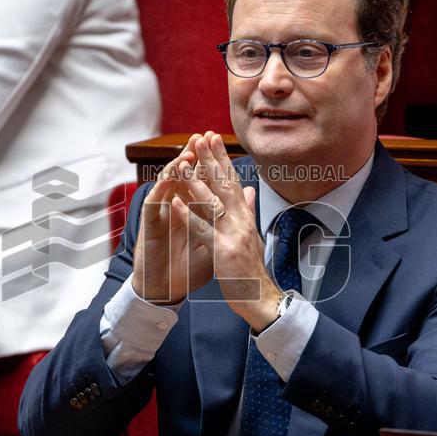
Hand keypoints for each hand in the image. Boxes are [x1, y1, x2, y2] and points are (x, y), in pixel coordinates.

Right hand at [131, 135, 211, 303]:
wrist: (164, 288)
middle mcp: (173, 207)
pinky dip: (160, 192)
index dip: (211, 164)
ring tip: (187, 153)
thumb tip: (245, 196)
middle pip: (184, 177)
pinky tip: (166, 180)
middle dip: (194, 157)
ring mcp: (160, 215)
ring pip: (166, 186)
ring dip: (176, 169)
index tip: (222, 146)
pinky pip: (153, 205)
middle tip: (202, 136)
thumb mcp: (212, 240)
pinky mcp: (148, 227)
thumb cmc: (185, 266)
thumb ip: (227, 216)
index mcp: (190, 209)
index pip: (202, 181)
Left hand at [171, 132, 281, 330]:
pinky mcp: (222, 252)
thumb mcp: (252, 235)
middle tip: (199, 138)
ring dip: (195, 181)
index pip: (233, 180)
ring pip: (212, 202)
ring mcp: (232, 235)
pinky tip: (175, 202)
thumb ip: (248, 210)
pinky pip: (202, 230)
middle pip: (224, 184)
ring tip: (182, 162)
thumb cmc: (252, 268)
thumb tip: (249, 188)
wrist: (261, 297)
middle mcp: (241, 220)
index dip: (221, 158)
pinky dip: (187, 215)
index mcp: (245, 216)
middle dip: (210, 160)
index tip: (211, 138)